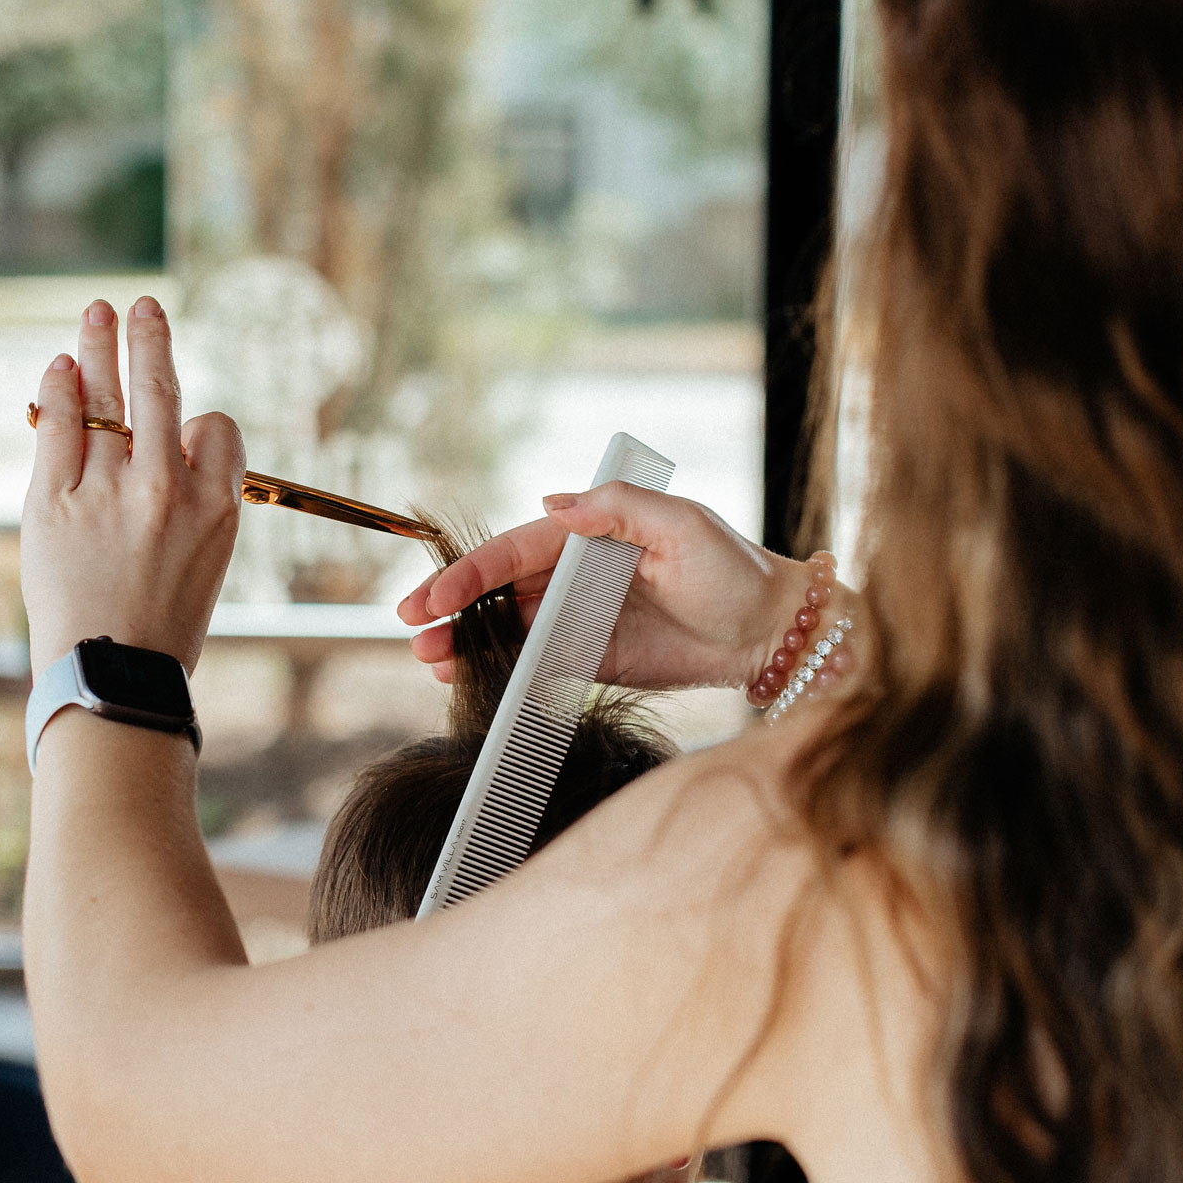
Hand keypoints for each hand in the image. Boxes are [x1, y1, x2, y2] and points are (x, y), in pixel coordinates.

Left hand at [21, 297, 243, 677]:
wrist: (109, 676)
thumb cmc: (160, 625)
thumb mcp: (206, 560)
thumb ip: (195, 497)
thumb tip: (171, 436)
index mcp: (217, 506)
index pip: (215, 428)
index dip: (200, 423)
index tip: (182, 431)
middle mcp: (165, 488)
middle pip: (161, 389)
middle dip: (150, 338)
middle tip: (142, 305)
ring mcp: (107, 491)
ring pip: (107, 398)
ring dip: (101, 345)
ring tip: (97, 311)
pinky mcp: (54, 501)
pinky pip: (61, 425)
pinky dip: (61, 389)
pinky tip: (61, 367)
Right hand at [396, 484, 813, 691]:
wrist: (771, 634)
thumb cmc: (734, 570)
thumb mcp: (682, 523)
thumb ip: (617, 508)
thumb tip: (551, 504)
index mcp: (593, 535)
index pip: (517, 550)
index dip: (472, 572)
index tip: (435, 594)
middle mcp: (580, 576)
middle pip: (501, 591)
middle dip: (453, 608)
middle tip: (411, 627)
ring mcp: (584, 620)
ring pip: (511, 629)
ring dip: (468, 642)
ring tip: (428, 660)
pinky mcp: (595, 661)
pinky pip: (538, 665)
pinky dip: (502, 671)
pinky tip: (469, 679)